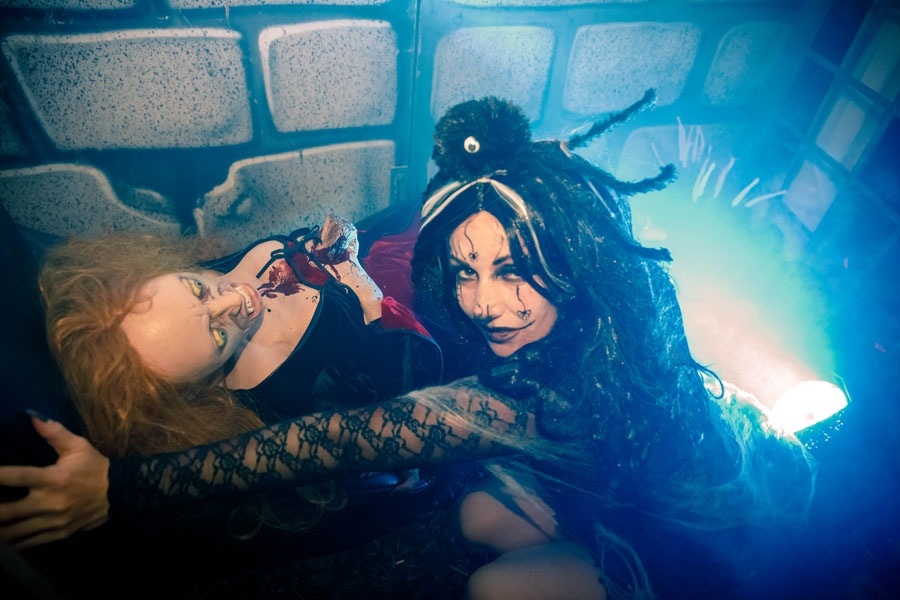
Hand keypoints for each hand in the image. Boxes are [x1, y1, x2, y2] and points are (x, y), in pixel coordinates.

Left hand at [0, 416, 109, 548]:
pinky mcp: (58, 534)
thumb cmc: (95, 467)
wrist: (120, 494)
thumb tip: (32, 416)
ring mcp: (53, 521)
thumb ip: (55, 433)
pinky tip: (2, 545)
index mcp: (54, 478)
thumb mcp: (79, 446)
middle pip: (7, 512)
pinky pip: (29, 543)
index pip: (17, 476)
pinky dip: (13, 545)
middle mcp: (50, 502)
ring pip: (15, 533)